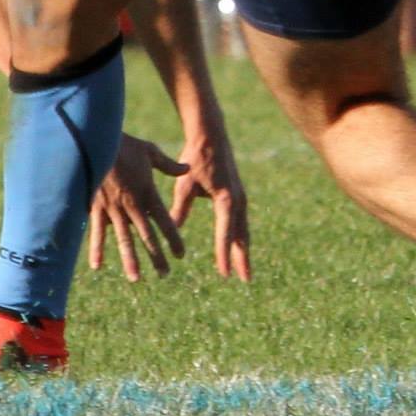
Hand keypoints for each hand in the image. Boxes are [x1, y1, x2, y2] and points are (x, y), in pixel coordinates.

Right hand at [88, 133, 188, 279]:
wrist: (97, 141)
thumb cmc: (124, 144)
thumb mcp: (149, 151)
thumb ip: (168, 165)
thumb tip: (186, 168)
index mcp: (147, 192)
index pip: (164, 221)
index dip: (173, 239)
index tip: (180, 255)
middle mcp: (132, 205)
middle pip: (147, 235)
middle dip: (156, 256)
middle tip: (165, 274)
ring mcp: (114, 208)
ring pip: (124, 239)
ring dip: (130, 260)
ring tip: (136, 278)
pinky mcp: (96, 207)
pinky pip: (97, 232)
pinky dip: (97, 249)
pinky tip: (97, 266)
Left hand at [168, 124, 251, 280]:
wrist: (211, 135)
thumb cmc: (195, 158)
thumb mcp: (185, 185)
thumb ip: (180, 209)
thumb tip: (170, 231)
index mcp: (226, 199)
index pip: (225, 233)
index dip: (223, 254)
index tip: (224, 274)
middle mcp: (238, 200)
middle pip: (241, 235)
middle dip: (242, 258)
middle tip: (244, 280)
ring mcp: (241, 197)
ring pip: (242, 229)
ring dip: (243, 249)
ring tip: (244, 270)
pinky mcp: (238, 194)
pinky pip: (240, 221)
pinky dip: (240, 236)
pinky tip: (238, 247)